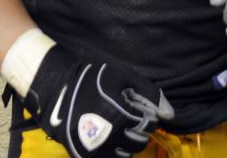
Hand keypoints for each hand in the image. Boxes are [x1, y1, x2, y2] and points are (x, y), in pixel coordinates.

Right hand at [26, 46, 173, 157]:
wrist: (56, 91)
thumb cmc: (91, 81)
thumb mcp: (122, 78)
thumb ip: (149, 93)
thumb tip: (170, 115)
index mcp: (121, 116)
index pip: (150, 124)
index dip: (146, 113)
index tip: (134, 106)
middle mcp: (109, 138)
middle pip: (140, 142)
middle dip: (138, 130)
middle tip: (126, 118)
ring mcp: (96, 150)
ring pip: (126, 155)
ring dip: (126, 144)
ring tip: (117, 129)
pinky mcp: (84, 157)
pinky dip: (113, 153)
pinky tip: (109, 140)